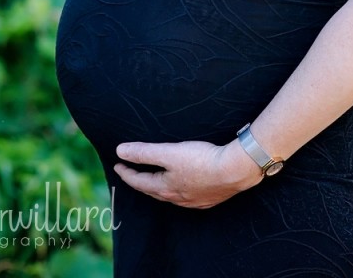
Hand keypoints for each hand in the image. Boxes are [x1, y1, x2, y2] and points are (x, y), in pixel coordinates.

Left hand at [114, 138, 262, 208]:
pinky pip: (188, 196)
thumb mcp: (169, 152)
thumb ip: (144, 152)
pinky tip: (184, 187)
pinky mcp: (209, 198)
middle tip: (131, 174)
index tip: (117, 165)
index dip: (127, 173)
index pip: (140, 181)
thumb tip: (120, 151)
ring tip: (155, 180)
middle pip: (153, 190)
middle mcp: (178, 198)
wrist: (235, 170)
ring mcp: (194, 200)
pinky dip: (179, 190)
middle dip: (141, 182)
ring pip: (171, 195)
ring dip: (159, 187)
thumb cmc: (201, 160)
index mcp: (165, 187)